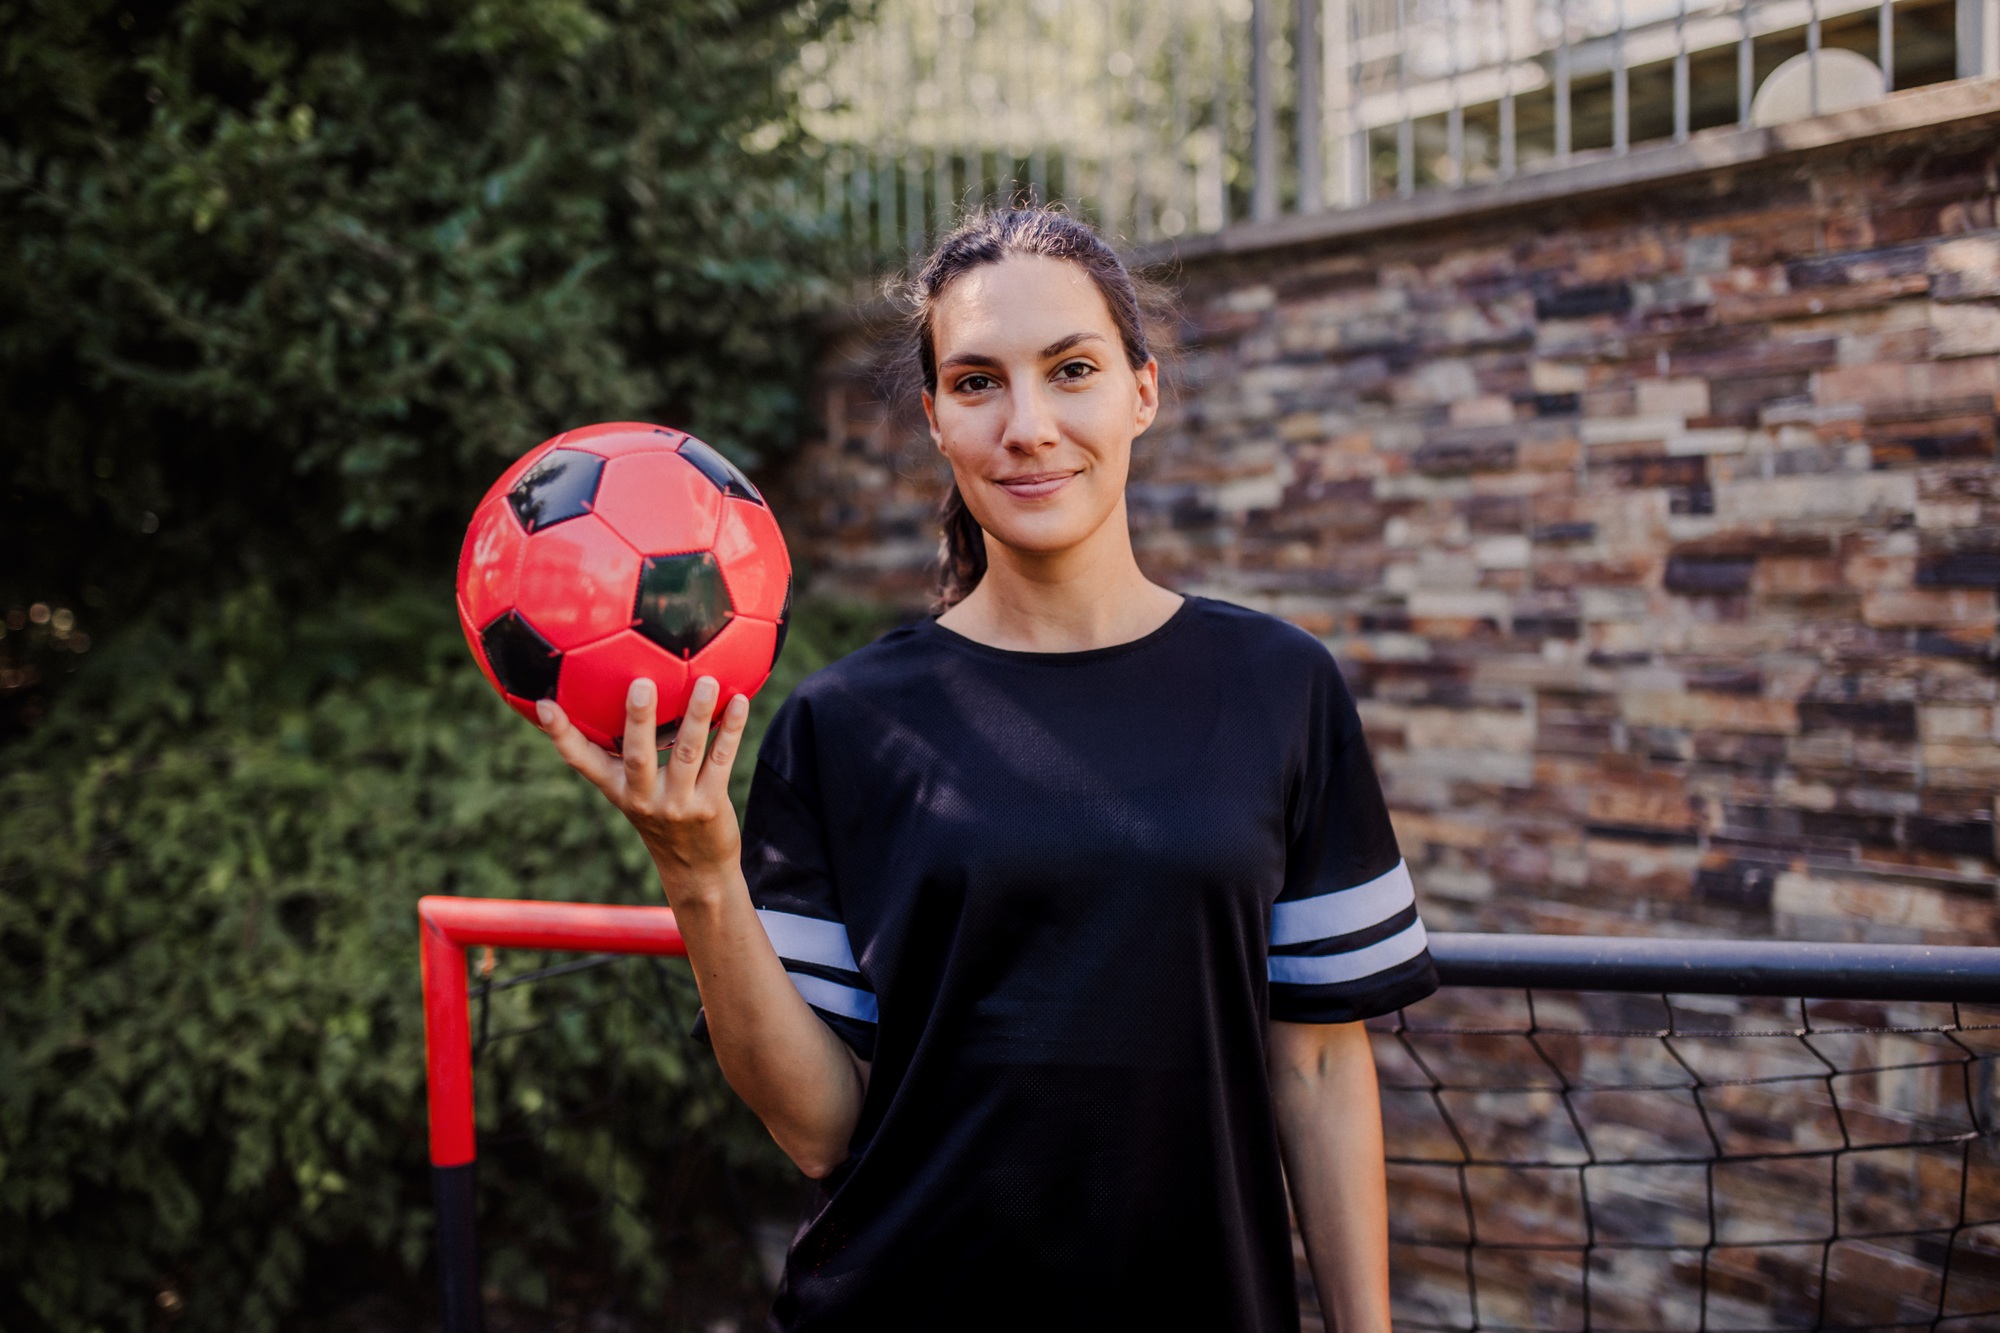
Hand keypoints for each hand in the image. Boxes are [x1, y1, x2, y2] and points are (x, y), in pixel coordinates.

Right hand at [536, 676, 749, 902]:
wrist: (696, 871)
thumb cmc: (662, 817)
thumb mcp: (634, 793)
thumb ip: (624, 756)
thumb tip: (624, 695)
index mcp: (618, 789)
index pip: (582, 760)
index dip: (561, 734)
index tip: (545, 705)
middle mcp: (643, 797)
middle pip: (638, 754)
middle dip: (639, 719)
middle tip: (642, 684)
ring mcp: (678, 803)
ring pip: (688, 751)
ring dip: (698, 714)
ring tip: (705, 682)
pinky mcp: (710, 804)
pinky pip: (722, 759)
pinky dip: (731, 729)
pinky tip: (739, 701)